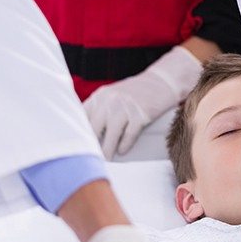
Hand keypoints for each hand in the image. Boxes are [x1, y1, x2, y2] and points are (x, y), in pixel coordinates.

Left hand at [83, 45, 201, 157]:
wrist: (161, 82)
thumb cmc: (134, 93)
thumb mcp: (112, 95)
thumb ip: (99, 109)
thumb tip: (87, 133)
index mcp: (100, 96)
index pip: (82, 116)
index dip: (80, 132)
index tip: (79, 145)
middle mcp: (110, 100)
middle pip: (95, 127)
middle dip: (92, 144)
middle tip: (91, 157)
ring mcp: (126, 106)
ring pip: (112, 133)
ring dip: (107, 148)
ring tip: (106, 159)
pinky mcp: (141, 114)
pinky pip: (129, 133)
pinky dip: (125, 144)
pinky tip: (122, 151)